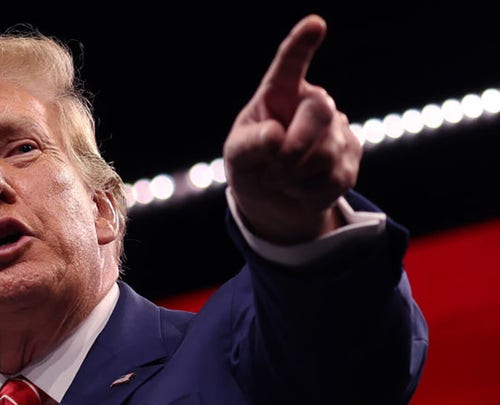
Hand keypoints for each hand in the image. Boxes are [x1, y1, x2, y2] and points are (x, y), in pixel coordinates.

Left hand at [223, 14, 360, 244]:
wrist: (272, 197)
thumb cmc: (252, 164)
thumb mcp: (238, 155)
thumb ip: (249, 145)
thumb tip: (275, 137)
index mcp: (281, 92)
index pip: (290, 64)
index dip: (301, 45)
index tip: (315, 24)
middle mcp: (313, 103)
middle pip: (320, 112)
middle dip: (294, 146)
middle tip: (273, 168)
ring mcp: (338, 130)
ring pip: (325, 153)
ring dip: (294, 176)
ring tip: (280, 177)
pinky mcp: (351, 160)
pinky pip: (332, 178)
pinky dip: (307, 192)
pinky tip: (299, 187)